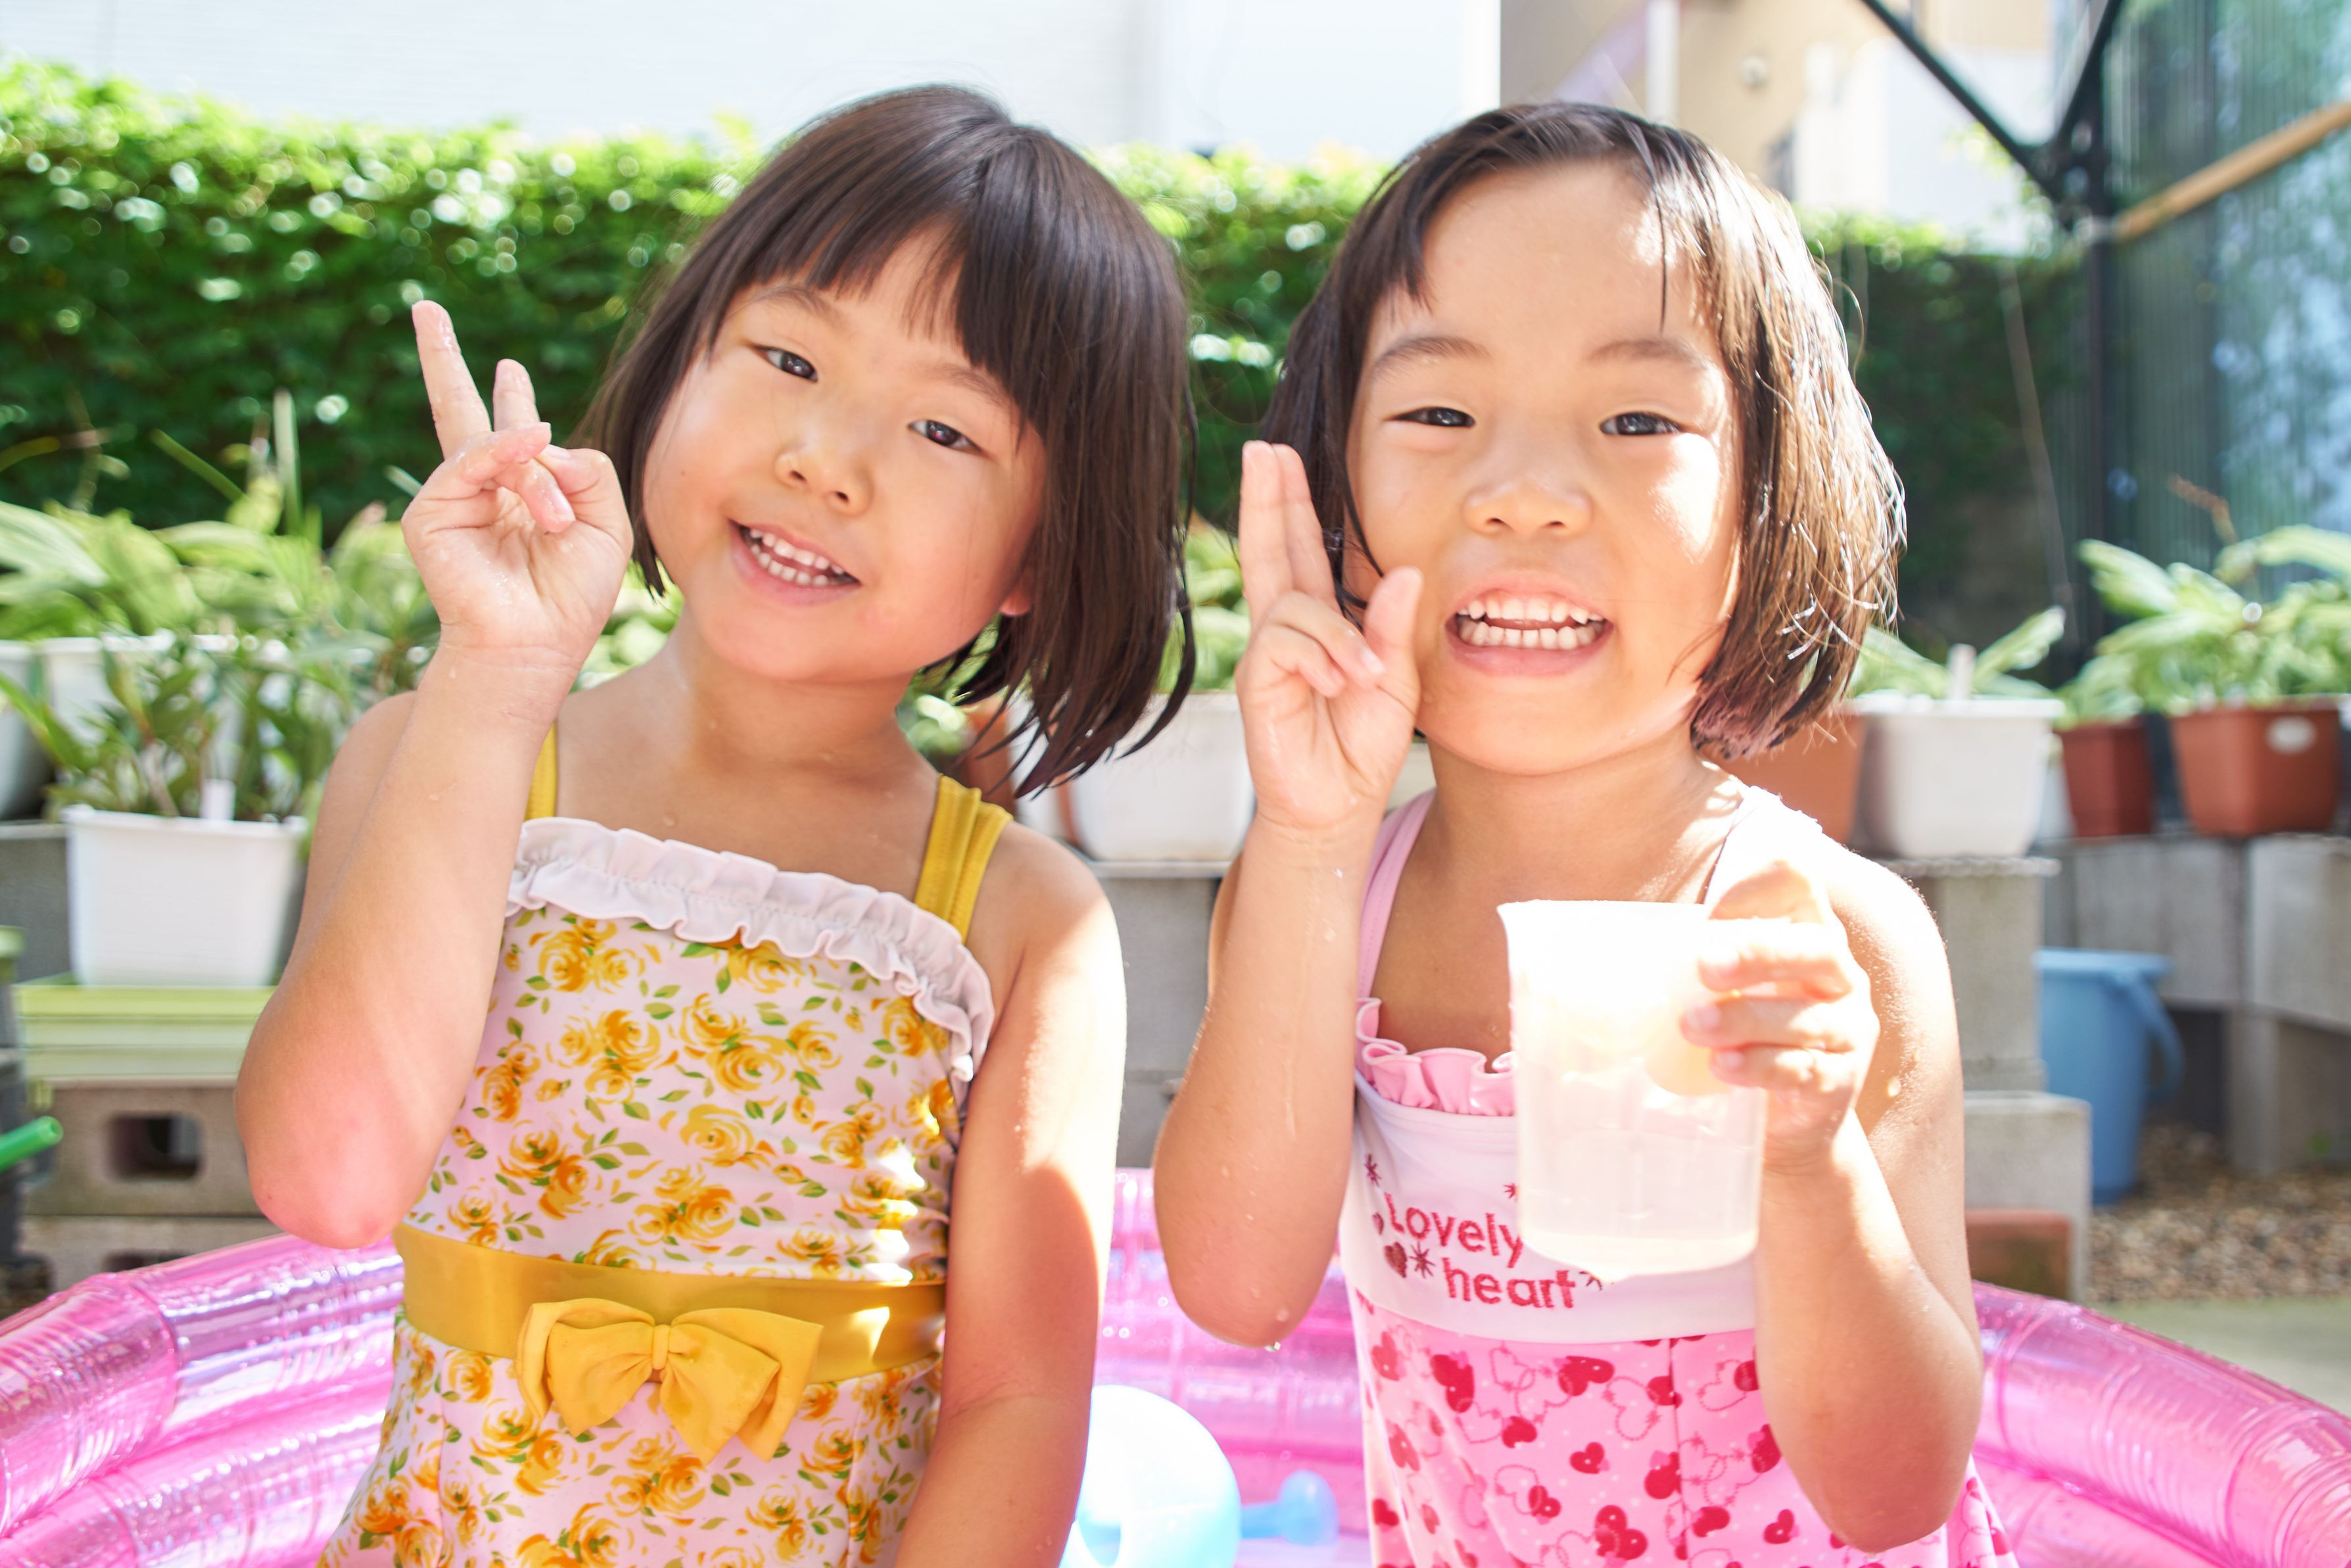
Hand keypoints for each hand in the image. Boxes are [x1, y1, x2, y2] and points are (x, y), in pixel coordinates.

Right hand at [401, 301, 633, 678]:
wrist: (536, 644)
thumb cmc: (572, 596)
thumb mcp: (607, 525)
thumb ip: (589, 469)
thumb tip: (542, 437)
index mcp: (524, 493)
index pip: (514, 434)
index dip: (512, 401)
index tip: (509, 371)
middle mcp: (483, 490)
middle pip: (457, 411)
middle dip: (442, 359)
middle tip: (424, 308)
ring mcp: (453, 499)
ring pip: (500, 449)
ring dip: (539, 484)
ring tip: (556, 525)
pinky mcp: (430, 513)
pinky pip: (472, 462)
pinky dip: (507, 462)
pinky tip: (533, 469)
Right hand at [1232, 441, 1422, 839]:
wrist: (1338, 805)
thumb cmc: (1363, 744)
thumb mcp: (1397, 679)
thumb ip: (1393, 626)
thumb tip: (1406, 573)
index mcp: (1319, 622)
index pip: (1301, 550)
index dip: (1289, 503)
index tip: (1279, 457)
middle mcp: (1286, 629)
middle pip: (1272, 549)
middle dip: (1268, 498)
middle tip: (1263, 450)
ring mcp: (1269, 654)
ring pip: (1292, 601)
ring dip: (1336, 635)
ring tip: (1361, 677)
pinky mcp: (1258, 682)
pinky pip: (1285, 641)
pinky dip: (1321, 657)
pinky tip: (1336, 684)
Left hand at [1681, 862, 1877, 1167]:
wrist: (1784, 1125)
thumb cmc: (1742, 1038)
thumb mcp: (1723, 990)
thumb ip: (1691, 964)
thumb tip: (1610, 951)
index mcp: (1807, 933)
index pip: (1798, 881)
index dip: (1757, 886)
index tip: (1710, 916)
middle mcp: (1838, 976)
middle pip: (1817, 947)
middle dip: (1759, 953)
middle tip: (1704, 968)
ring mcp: (1846, 1030)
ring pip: (1805, 1016)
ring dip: (1743, 1018)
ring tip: (1692, 1027)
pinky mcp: (1839, 1082)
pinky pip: (1803, 1070)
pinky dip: (1758, 1066)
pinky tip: (1722, 1066)